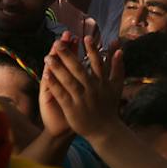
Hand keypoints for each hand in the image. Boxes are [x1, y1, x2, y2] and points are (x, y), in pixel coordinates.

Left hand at [41, 24, 123, 142]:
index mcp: (102, 82)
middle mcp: (92, 88)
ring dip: (58, 68)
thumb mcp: (117, 86)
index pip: (96, 62)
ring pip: (68, 80)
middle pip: (79, 69)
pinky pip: (61, 94)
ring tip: (48, 57)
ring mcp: (82, 98)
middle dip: (68, 55)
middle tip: (58, 42)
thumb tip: (120, 50)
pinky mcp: (72, 108)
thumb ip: (118, 67)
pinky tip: (46, 75)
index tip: (85, 37)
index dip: (91, 49)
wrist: (105, 130)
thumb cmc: (109, 107)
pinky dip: (54, 84)